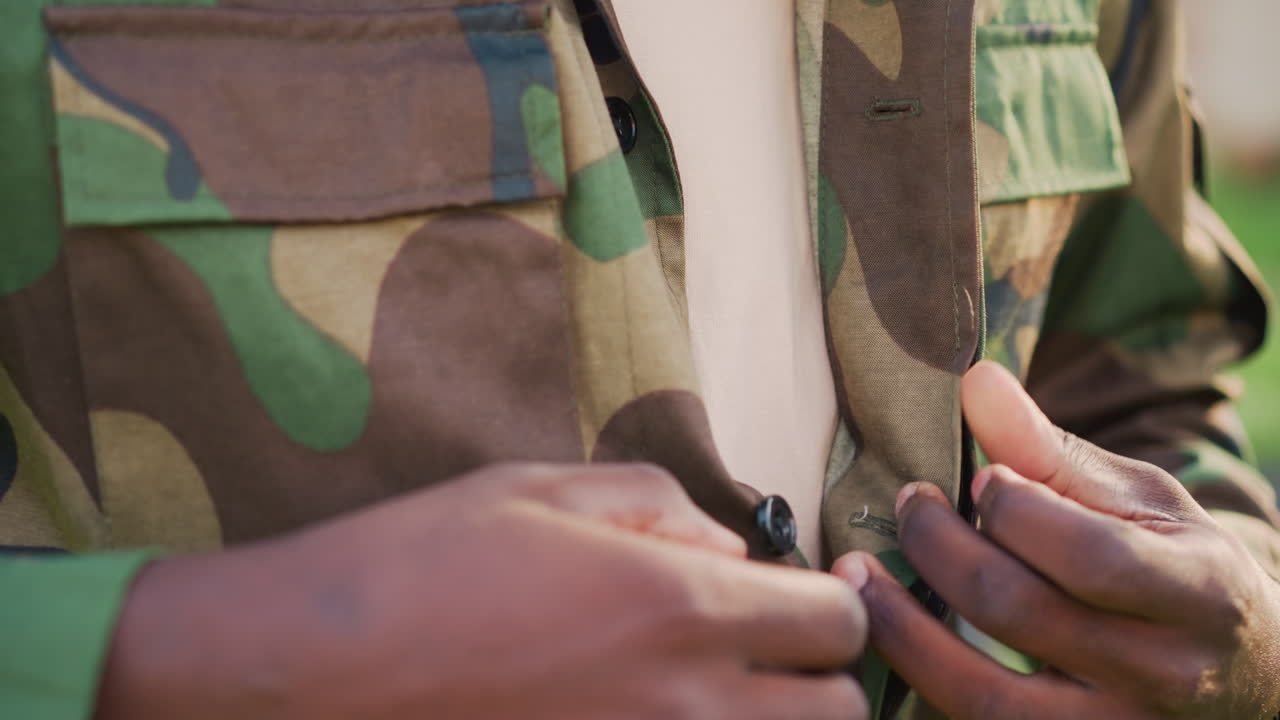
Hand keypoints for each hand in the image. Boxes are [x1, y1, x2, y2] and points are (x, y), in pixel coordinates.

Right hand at [97, 463, 867, 719]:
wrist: (320, 663)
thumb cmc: (425, 558)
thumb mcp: (541, 489)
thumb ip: (661, 508)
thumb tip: (730, 551)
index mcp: (679, 608)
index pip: (837, 621)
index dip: (834, 598)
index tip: (808, 589)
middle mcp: (684, 705)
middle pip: (839, 712)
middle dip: (820, 676)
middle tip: (767, 650)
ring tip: (716, 691)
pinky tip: (650, 716)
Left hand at [833, 361, 1279, 718]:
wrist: (1245, 678)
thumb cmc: (1178, 569)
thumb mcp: (1142, 503)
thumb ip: (1054, 451)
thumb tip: (975, 380)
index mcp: (1198, 592)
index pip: (1090, 554)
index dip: (1015, 510)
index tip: (977, 478)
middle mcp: (1165, 674)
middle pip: (1025, 615)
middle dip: (943, 548)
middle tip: (910, 504)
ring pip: (986, 696)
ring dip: (903, 629)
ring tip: (856, 573)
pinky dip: (918, 678)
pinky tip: (884, 632)